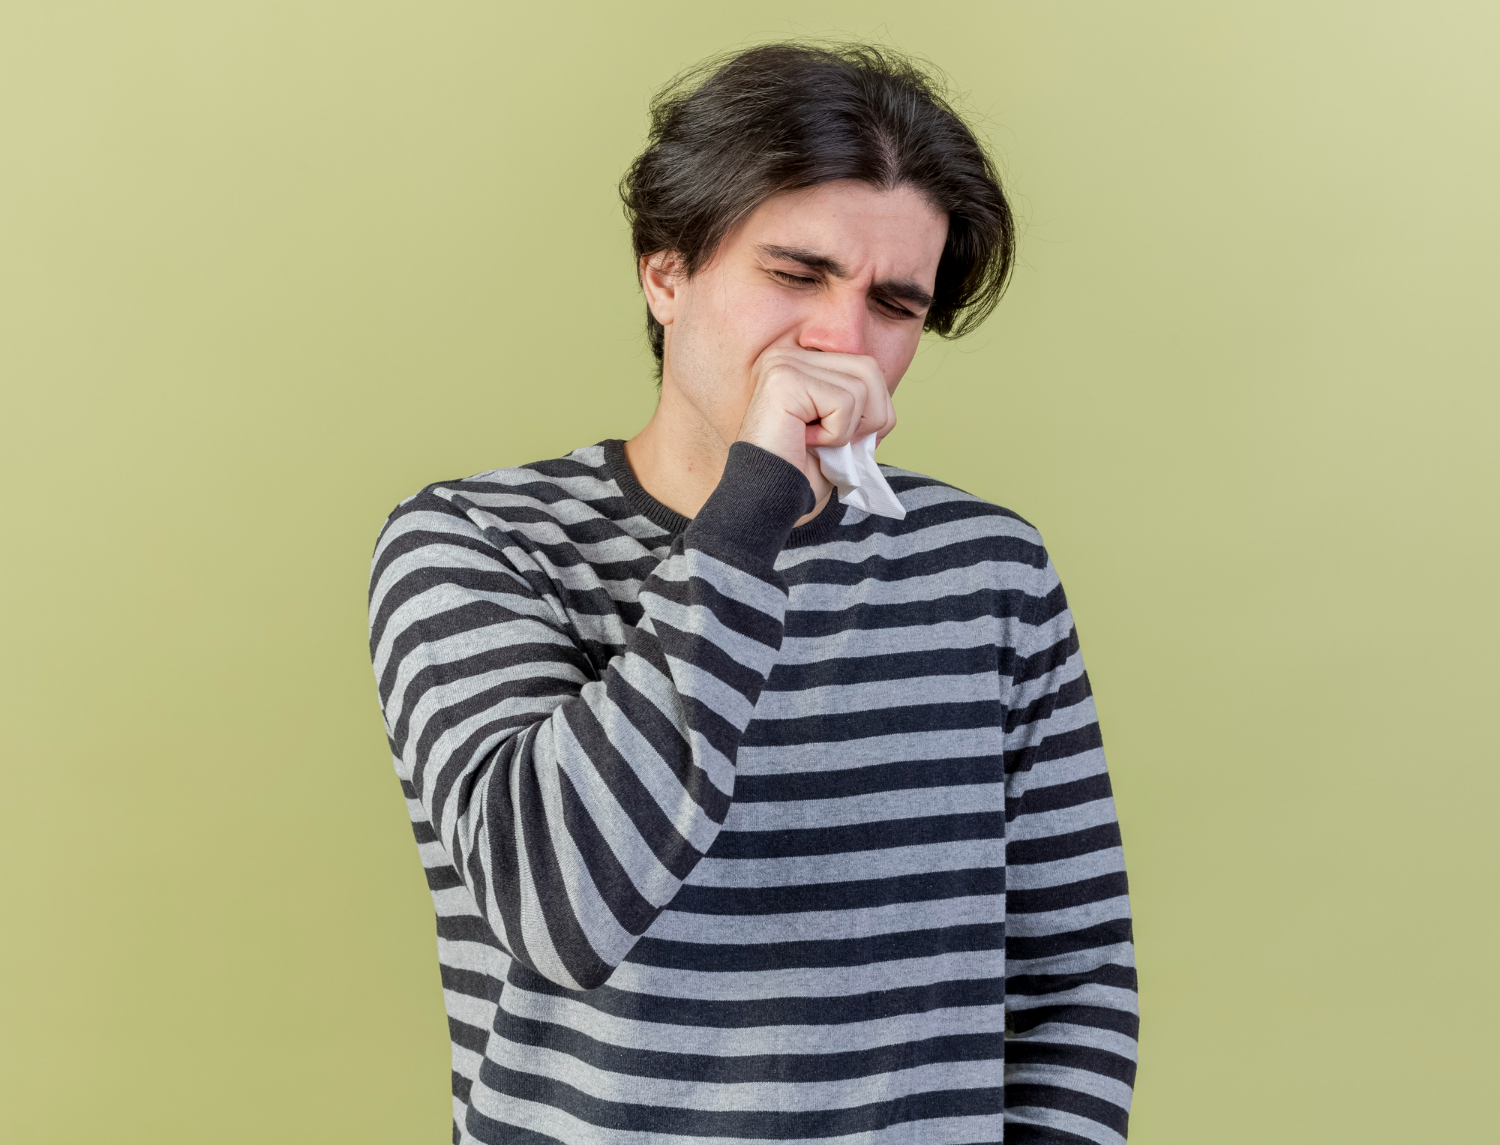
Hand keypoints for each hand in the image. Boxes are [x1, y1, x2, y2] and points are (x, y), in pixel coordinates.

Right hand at [735, 347, 896, 497]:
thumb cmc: (801, 470)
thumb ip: (862, 404)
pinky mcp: (784, 380)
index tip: (848, 440)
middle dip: (870, 417)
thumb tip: (887, 403)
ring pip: (860, 386)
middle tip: (837, 444)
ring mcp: (784, 363)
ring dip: (847, 429)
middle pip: (869, 369)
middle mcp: (788, 355)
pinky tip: (804, 442)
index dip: (873, 410)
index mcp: (801, 362)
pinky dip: (835, 434)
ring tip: (814, 442)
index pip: (865, 367)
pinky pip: (843, 402)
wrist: (768, 499)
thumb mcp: (843, 429)